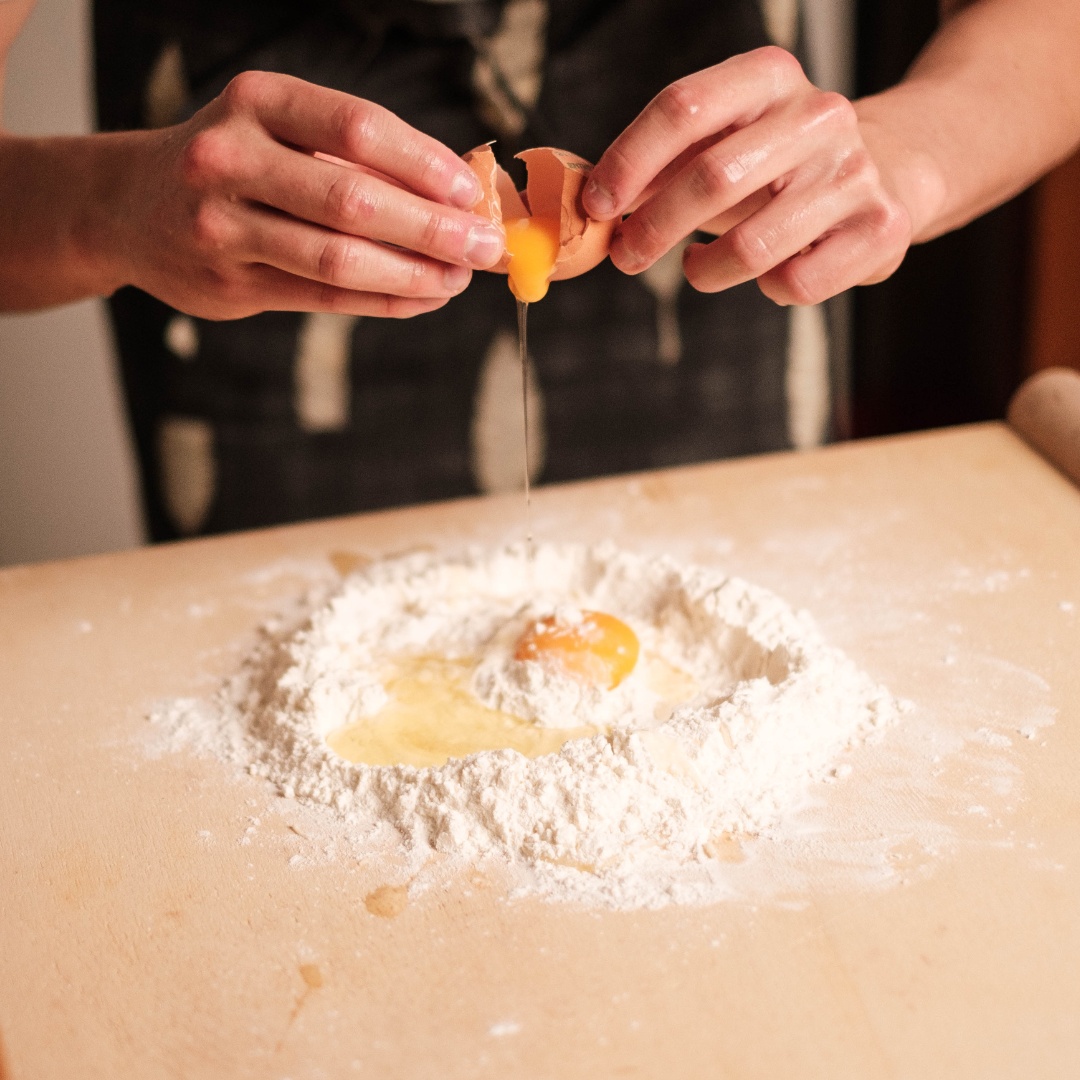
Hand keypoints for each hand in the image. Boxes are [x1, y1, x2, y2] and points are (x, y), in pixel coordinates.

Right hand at [101, 71, 504, 318]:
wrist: (128, 206)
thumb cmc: (232, 163)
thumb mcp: (277, 130)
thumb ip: (353, 156)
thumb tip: (454, 192)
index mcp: (256, 102)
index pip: (357, 128)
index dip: (424, 164)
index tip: (471, 192)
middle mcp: (231, 158)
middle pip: (354, 201)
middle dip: (432, 229)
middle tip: (483, 246)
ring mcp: (223, 225)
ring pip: (339, 258)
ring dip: (414, 273)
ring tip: (459, 278)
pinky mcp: (229, 283)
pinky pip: (325, 296)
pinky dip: (385, 300)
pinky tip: (424, 297)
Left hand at [582, 48, 911, 305]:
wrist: (890, 172)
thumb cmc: (780, 166)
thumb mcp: (724, 143)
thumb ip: (664, 164)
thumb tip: (596, 201)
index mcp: (768, 79)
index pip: (683, 108)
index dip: (629, 161)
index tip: (596, 205)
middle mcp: (818, 115)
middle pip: (712, 178)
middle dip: (653, 228)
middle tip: (626, 256)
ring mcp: (854, 172)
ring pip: (752, 246)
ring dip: (705, 271)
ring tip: (696, 267)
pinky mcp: (879, 228)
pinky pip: (795, 282)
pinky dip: (767, 290)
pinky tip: (767, 274)